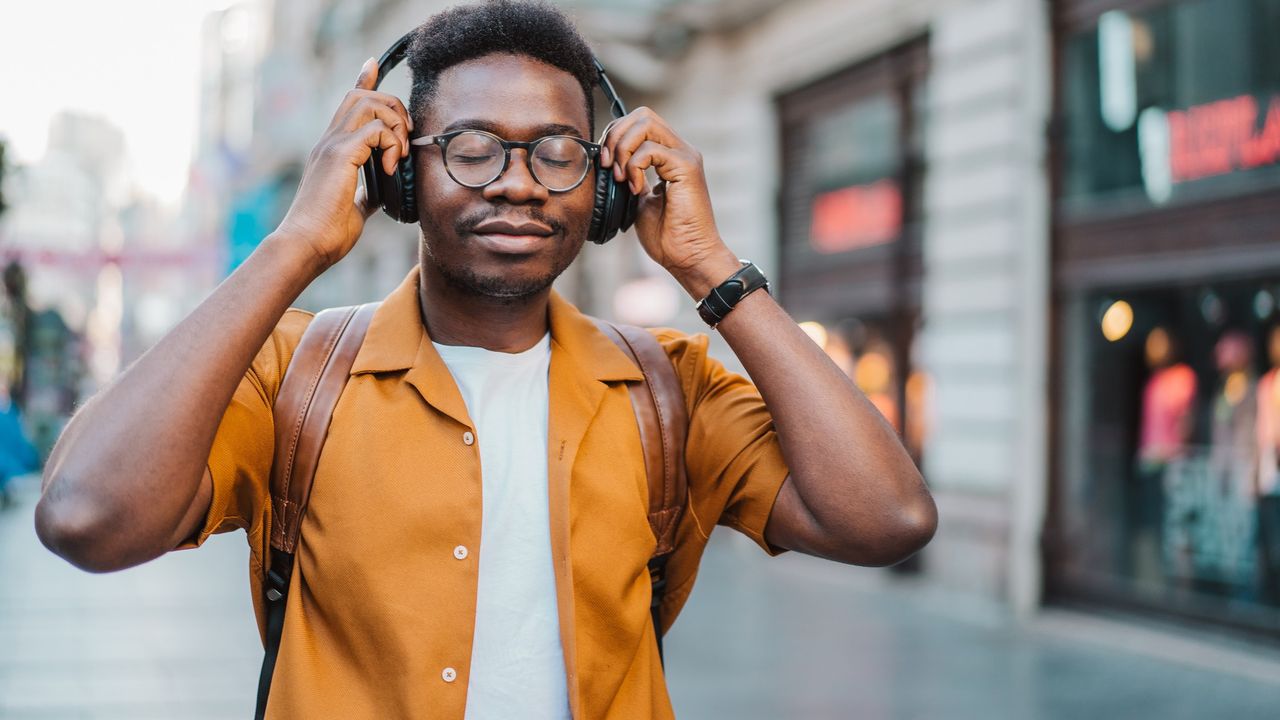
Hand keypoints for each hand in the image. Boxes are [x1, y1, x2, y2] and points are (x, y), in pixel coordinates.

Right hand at [275, 57, 413, 269]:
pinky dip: (391, 144)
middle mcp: (329, 141)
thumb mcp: (356, 208)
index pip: (349, 104)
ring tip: (398, 154)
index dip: (363, 80)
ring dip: (394, 123)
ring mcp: (332, 146)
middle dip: (392, 106)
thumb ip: (368, 194)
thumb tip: (384, 192)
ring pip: (369, 103)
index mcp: (332, 150)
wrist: (306, 245)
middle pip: (361, 95)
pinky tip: (392, 168)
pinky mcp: (339, 155)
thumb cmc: (327, 233)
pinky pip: (376, 130)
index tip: (373, 64)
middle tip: (405, 138)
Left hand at [600, 108, 739, 297]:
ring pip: (645, 123)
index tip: (604, 164)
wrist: (688, 257)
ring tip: (621, 178)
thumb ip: (628, 177)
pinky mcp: (687, 167)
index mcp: (669, 155)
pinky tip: (635, 189)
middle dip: (615, 135)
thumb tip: (606, 163)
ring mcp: (686, 156)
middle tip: (608, 166)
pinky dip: (634, 166)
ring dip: (622, 149)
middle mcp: (680, 150)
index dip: (615, 136)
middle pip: (642, 114)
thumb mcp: (638, 200)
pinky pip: (650, 149)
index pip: (639, 122)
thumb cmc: (667, 236)